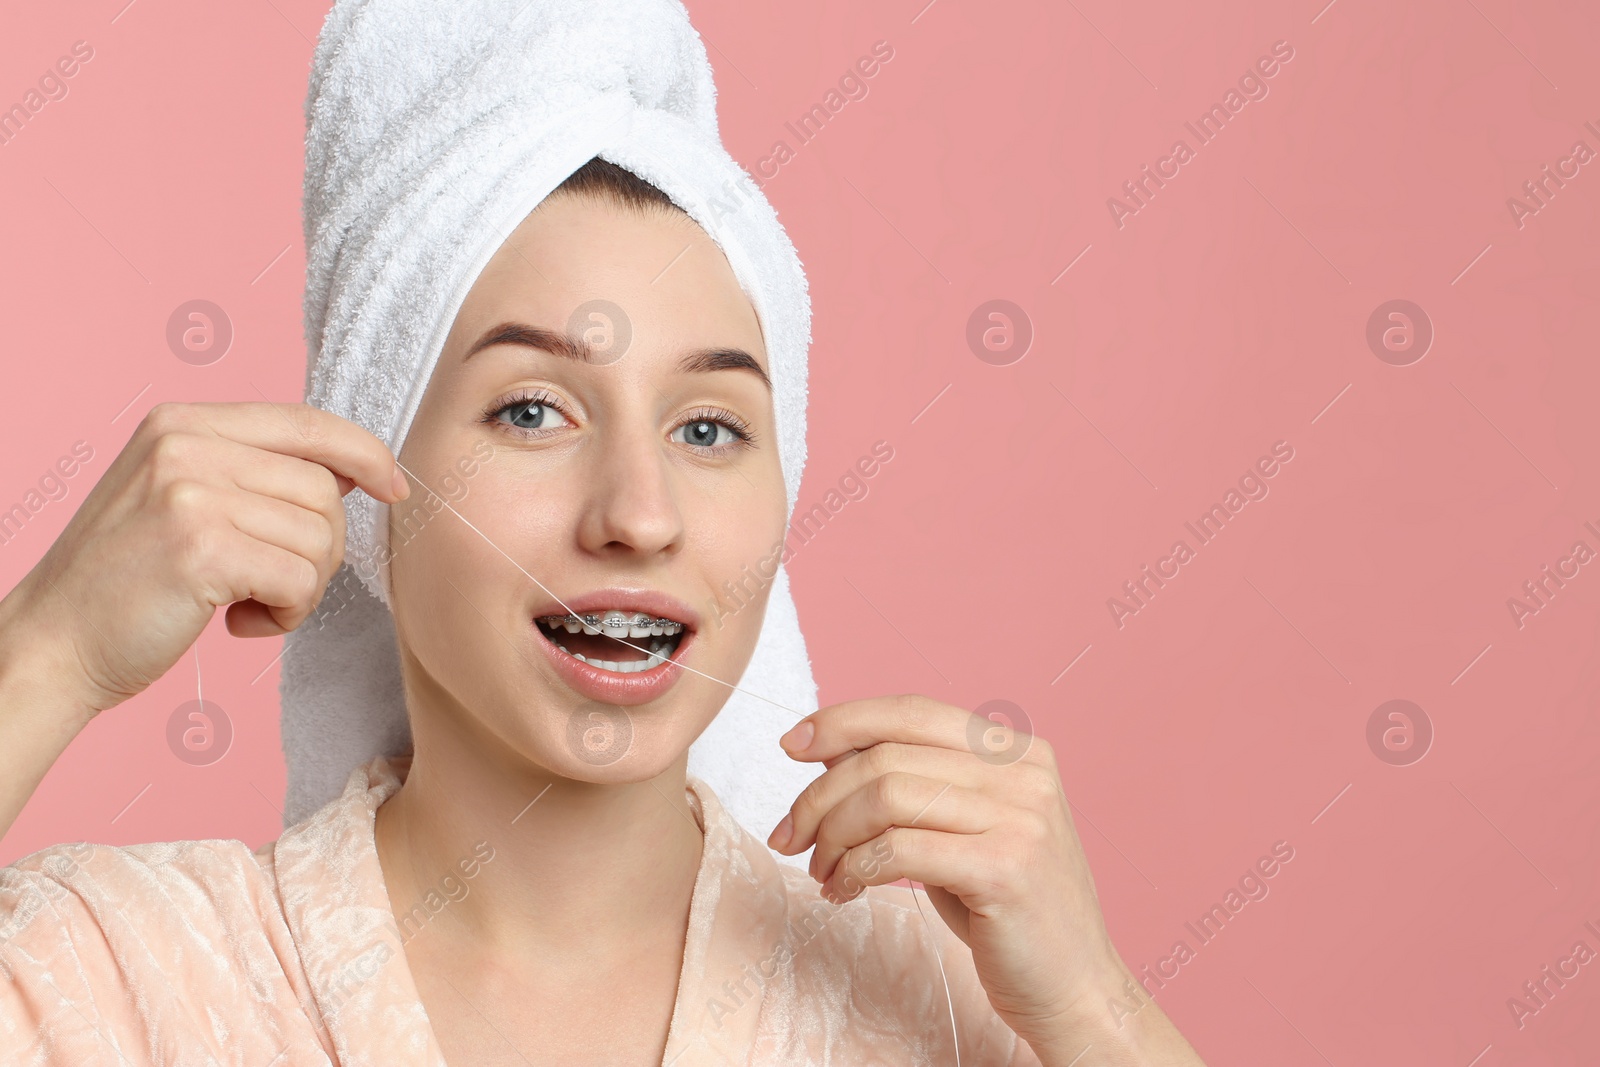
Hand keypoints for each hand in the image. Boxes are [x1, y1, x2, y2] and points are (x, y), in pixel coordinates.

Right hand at [0, 401, 406, 717]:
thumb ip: (251, 470)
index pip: (307, 421)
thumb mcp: (180, 496)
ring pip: (320, 536)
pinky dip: (287, 614)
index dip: (364, 453)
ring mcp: (190, 493)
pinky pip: (302, 581)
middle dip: (322, 548)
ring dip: (302, 587)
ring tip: (247, 603)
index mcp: (183, 421)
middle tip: (272, 584)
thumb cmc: (126, 583)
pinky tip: (238, 623)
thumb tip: (349, 470)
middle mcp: (186, 444)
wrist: (51, 644)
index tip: (394, 486)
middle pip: (324, 489)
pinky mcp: (201, 549)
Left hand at [766, 694, 1204, 1065]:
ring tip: (822, 870)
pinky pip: (898, 849)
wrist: (1075, 987)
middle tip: (790, 835)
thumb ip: (913, 784)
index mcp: (1017, 751)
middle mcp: (1024, 773)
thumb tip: (828, 750)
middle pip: (888, 756)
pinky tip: (843, 891)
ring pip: (886, 797)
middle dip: (821, 795)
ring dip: (833, 835)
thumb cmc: (1005, 909)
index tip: (793, 745)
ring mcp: (1021, 818)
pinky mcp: (1006, 869)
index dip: (844, 720)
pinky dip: (854, 868)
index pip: (912, 711)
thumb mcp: (961, 829)